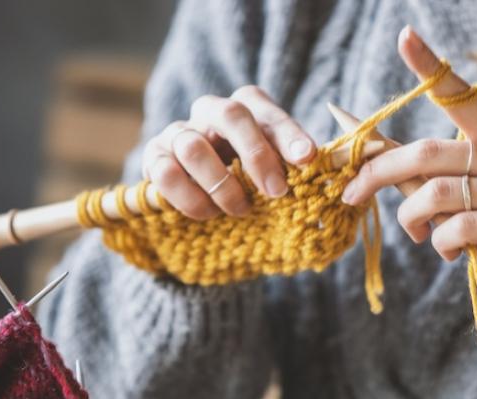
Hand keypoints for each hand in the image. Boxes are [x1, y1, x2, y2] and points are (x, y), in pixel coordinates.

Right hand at [141, 86, 316, 218]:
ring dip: (222, 185)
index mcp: (245, 107)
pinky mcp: (154, 158)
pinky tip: (209, 214)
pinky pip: (165, 173)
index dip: (288, 133)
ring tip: (240, 210)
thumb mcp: (277, 170)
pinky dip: (191, 198)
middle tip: (277, 192)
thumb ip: (296, 166)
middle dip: (257, 156)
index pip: (266, 110)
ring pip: (193, 147)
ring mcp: (178, 133)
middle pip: (231, 114)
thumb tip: (323, 168)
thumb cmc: (251, 180)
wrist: (205, 199)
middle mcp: (210, 112)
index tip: (308, 159)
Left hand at [341, 26, 476, 343]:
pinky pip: (459, 228)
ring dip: (410, 218)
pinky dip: (440, 243)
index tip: (404, 36)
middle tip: (351, 194)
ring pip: (436, 193)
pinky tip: (447, 251)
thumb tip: (379, 156)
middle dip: (377, 173)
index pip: (461, 94)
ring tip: (417, 233)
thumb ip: (436, 173)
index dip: (430, 67)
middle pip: (427, 152)